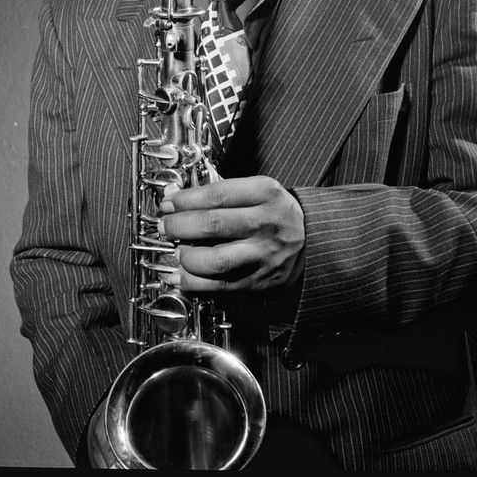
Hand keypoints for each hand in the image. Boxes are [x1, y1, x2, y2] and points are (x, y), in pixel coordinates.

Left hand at [157, 175, 305, 291]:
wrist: (310, 241)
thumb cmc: (275, 212)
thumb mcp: (258, 190)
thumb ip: (221, 193)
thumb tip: (176, 198)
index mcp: (266, 194)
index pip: (218, 195)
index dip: (186, 200)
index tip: (169, 203)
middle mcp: (266, 224)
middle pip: (213, 225)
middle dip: (179, 226)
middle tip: (166, 226)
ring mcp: (263, 255)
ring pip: (216, 260)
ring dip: (186, 256)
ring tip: (175, 251)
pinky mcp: (258, 280)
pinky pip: (219, 285)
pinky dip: (193, 282)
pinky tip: (179, 275)